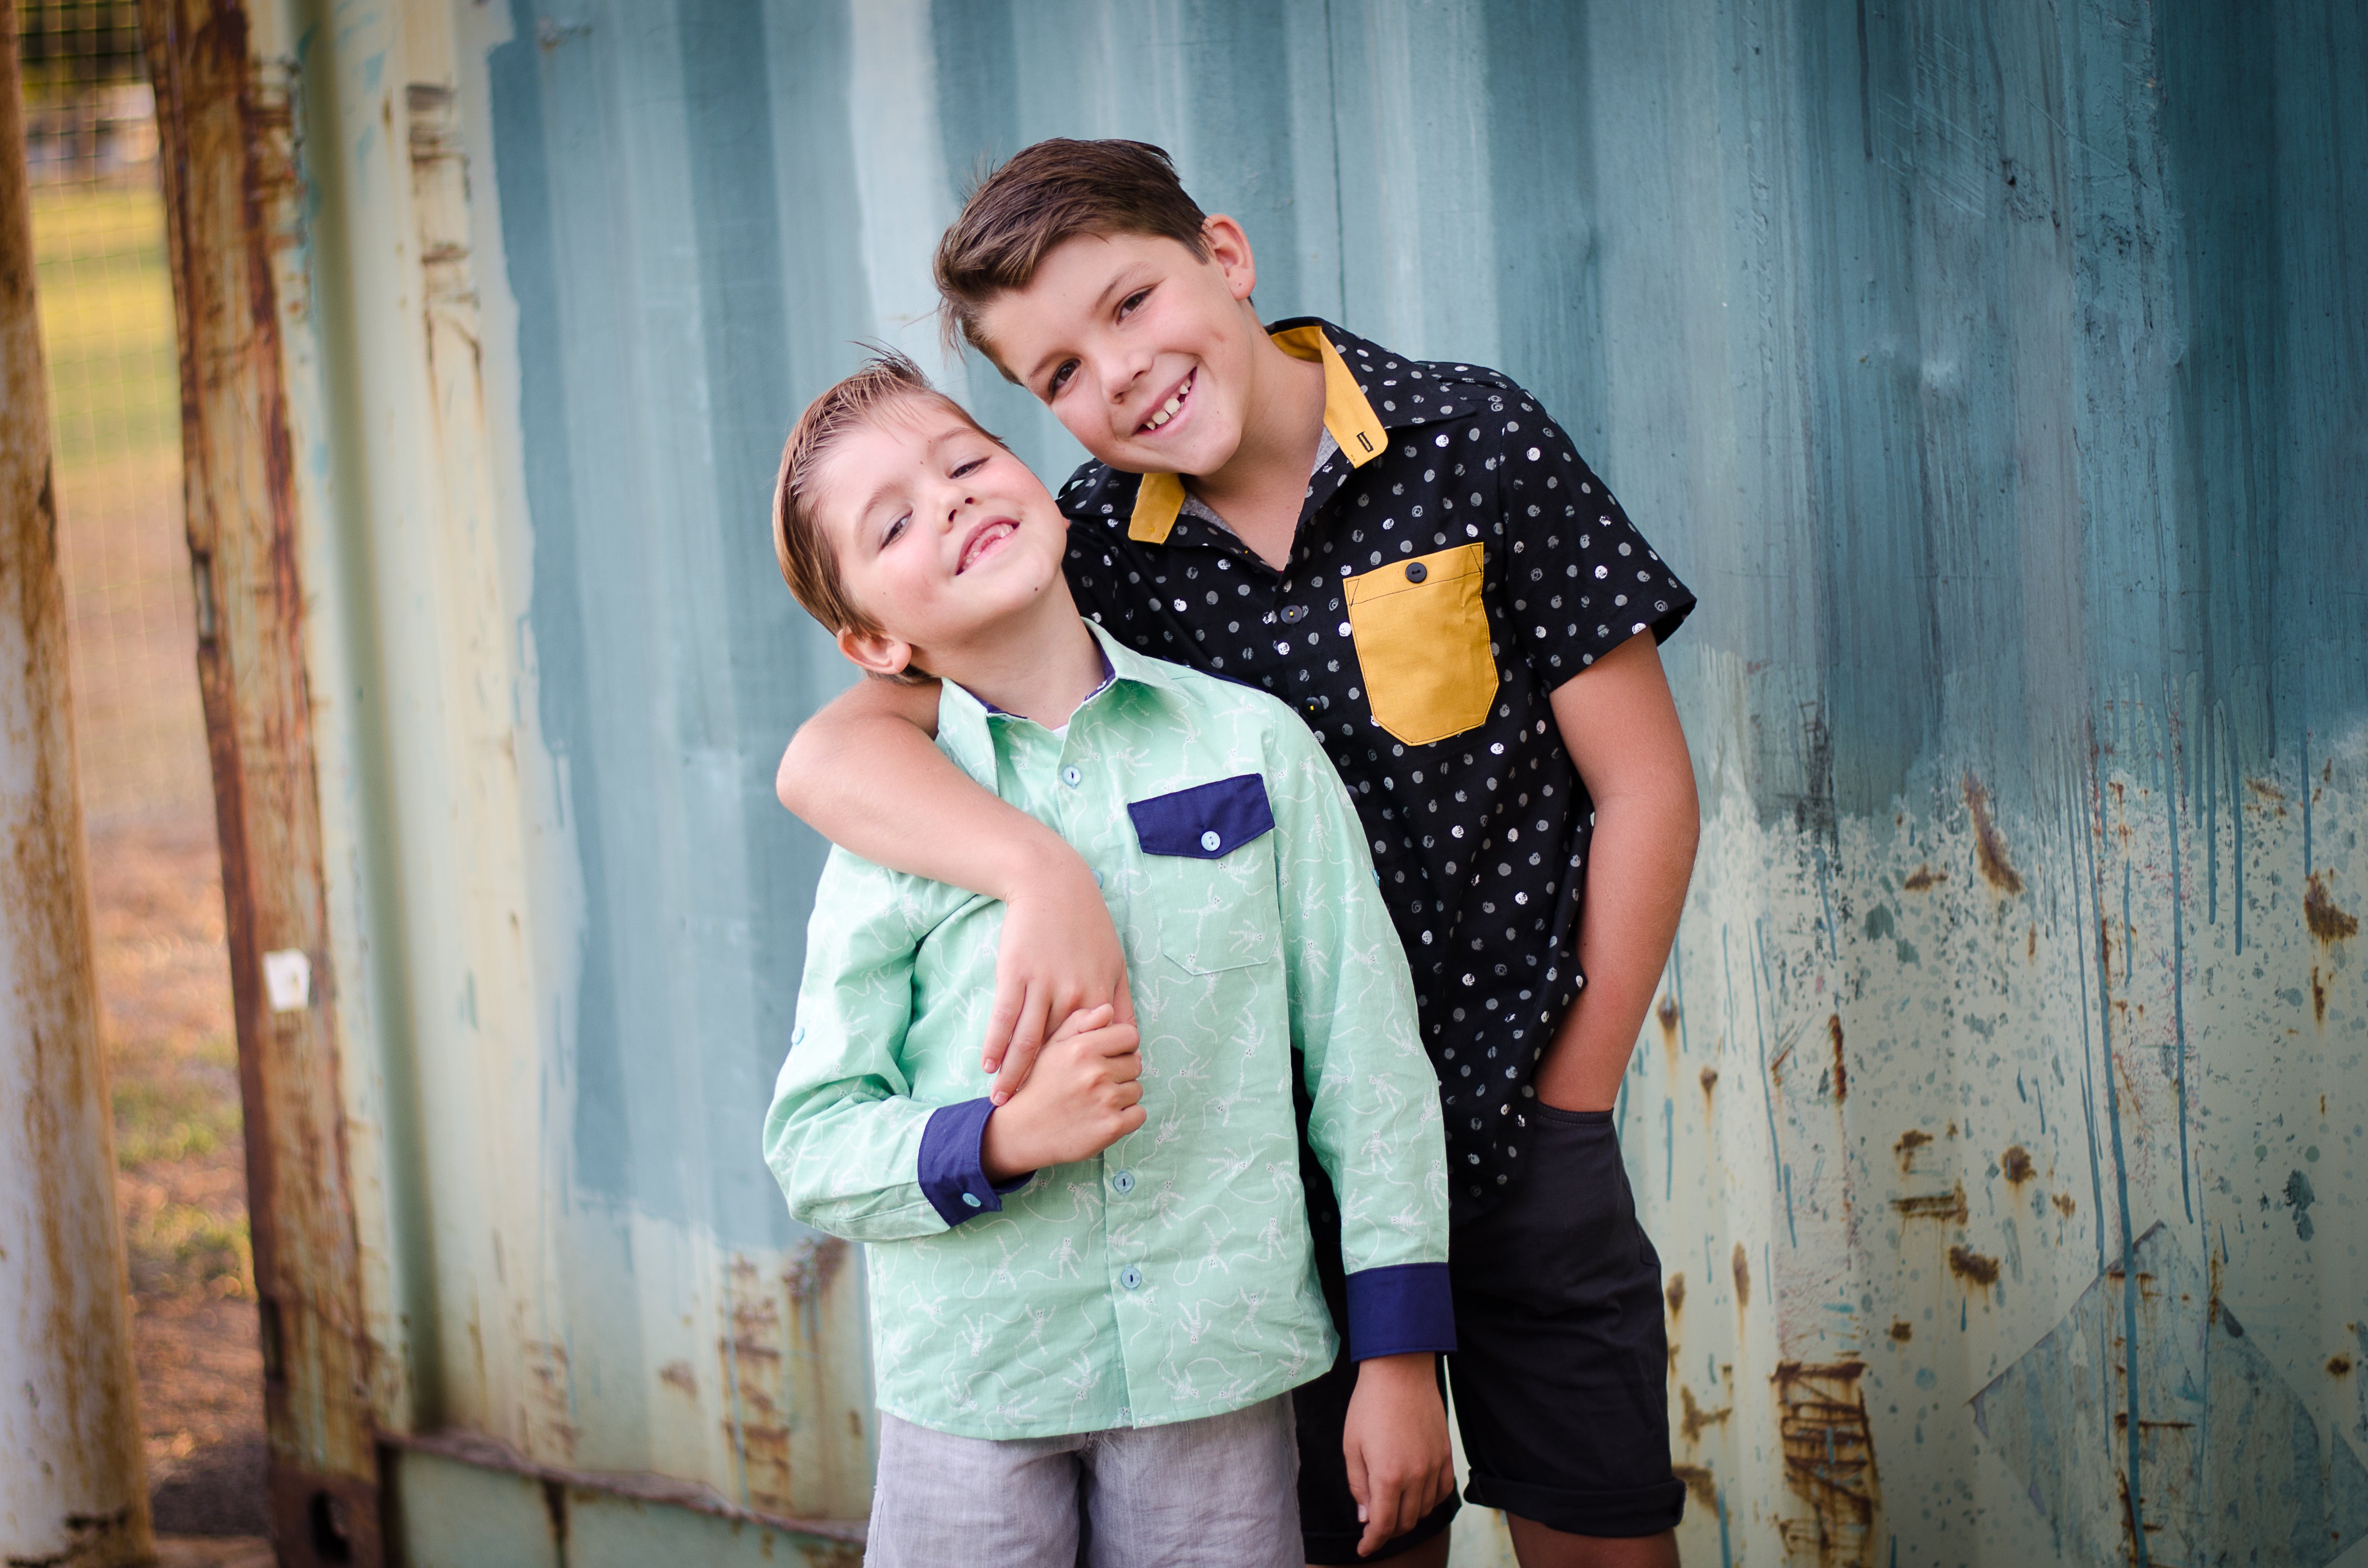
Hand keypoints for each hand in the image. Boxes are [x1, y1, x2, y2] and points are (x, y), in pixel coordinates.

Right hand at [979, 1005, 1144, 1179]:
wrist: (1023, 1131)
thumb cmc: (1040, 1084)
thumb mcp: (1051, 1046)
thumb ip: (1079, 1023)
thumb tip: (1108, 1009)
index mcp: (1081, 1048)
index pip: (1130, 1035)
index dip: (1122, 1045)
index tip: (1109, 1056)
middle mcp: (1095, 1073)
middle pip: (1135, 1063)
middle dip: (1120, 1071)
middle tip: (1096, 1082)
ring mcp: (1105, 1101)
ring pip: (1137, 1089)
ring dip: (1122, 1095)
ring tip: (1096, 1100)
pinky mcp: (1111, 1127)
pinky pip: (1139, 1114)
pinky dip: (1126, 1117)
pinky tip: (1104, 1116)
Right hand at [982, 854, 1134, 1103]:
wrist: (1054, 885)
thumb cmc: (1087, 926)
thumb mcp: (1114, 964)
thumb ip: (1120, 1004)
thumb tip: (1130, 1042)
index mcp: (1101, 996)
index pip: (1095, 1051)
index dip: (1085, 1081)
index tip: (1078, 1107)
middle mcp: (1074, 995)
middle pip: (1059, 1054)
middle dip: (1045, 1088)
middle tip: (1033, 1117)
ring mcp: (1043, 985)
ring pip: (1028, 1041)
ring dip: (1014, 1076)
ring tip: (1003, 1103)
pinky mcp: (1016, 974)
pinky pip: (1005, 1017)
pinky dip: (995, 1044)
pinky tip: (988, 1066)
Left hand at [1342, 1352, 1453, 1556]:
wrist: (1400, 1371)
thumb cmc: (1369, 1406)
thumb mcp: (1351, 1446)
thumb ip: (1358, 1485)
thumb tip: (1366, 1518)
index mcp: (1387, 1476)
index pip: (1384, 1525)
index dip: (1373, 1542)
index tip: (1364, 1548)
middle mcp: (1415, 1476)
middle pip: (1406, 1521)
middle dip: (1389, 1531)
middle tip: (1375, 1528)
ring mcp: (1434, 1465)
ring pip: (1425, 1509)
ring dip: (1409, 1517)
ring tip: (1393, 1511)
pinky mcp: (1445, 1454)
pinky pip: (1442, 1491)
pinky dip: (1430, 1501)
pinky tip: (1417, 1497)